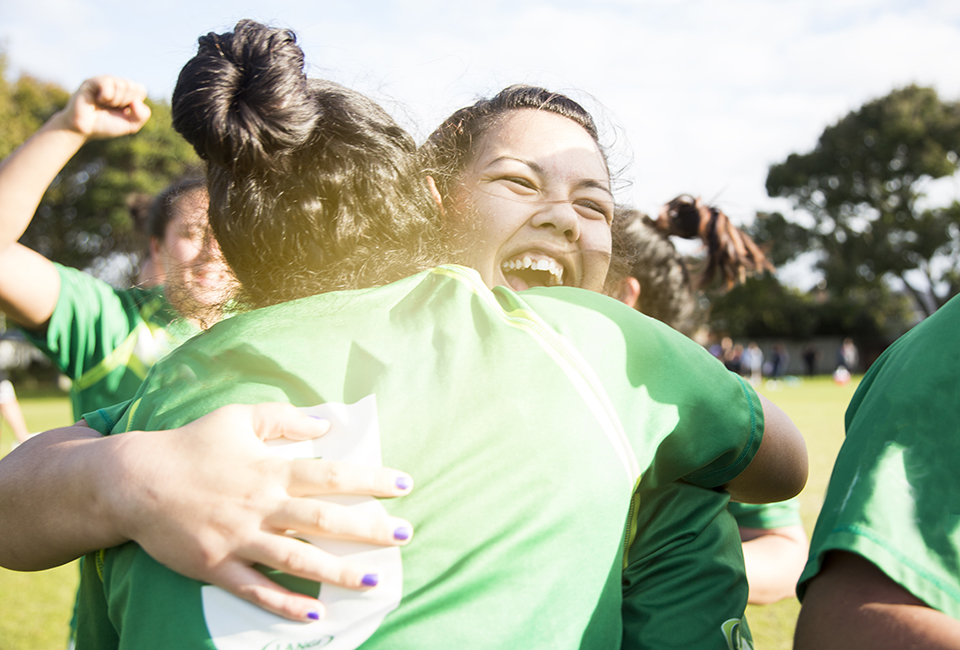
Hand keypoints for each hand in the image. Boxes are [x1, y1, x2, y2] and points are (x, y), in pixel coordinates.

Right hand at [56, 76, 150, 139]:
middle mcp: (115, 83)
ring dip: (114, 101)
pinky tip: (96, 100)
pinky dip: (105, 97)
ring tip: (103, 105)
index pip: (141, 90)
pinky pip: (108, 84)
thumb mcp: (131, 125)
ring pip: (122, 84)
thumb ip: (142, 115)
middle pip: (133, 86)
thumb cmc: (106, 126)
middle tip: (110, 108)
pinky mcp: (92, 81)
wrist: (83, 130)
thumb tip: (137, 101)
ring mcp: (103, 81)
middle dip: (124, 103)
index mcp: (126, 92)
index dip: (134, 104)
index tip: (122, 111)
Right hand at [107, 403, 413, 621]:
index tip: (405, 485)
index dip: (371, 480)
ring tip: (373, 581)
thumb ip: (284, 418)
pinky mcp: (218, 566)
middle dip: (369, 529)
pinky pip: (257, 590)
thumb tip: (325, 424)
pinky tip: (316, 613)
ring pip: (298, 559)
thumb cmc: (191, 445)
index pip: (332, 476)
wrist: (134, 481)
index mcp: (271, 470)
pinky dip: (286, 603)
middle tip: (405, 536)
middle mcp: (262, 506)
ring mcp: (240, 539)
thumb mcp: (238, 417)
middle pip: (325, 519)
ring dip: (338, 571)